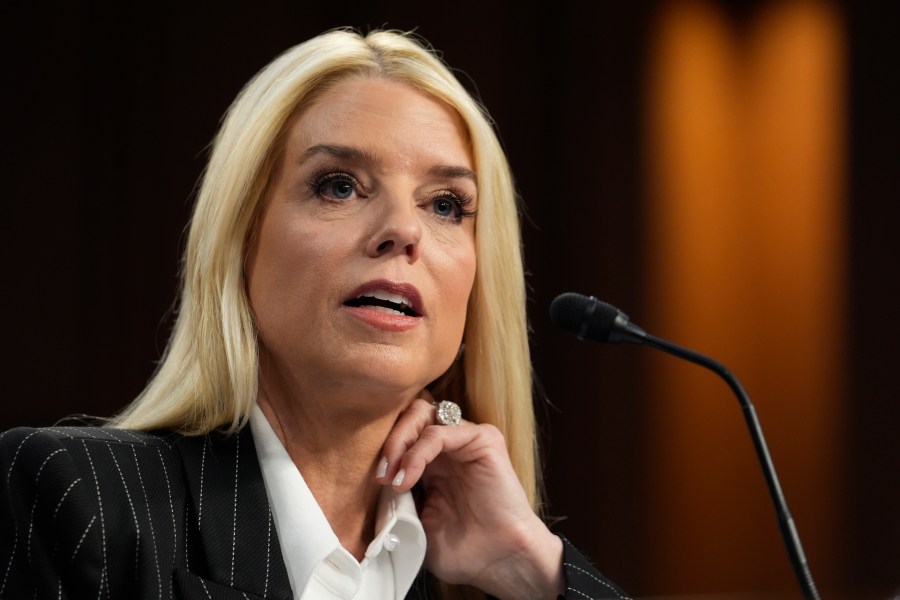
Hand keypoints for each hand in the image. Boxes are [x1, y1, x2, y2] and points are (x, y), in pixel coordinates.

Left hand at [377, 395, 563, 599]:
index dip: (382, 449)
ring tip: (392, 478)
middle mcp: (448, 446)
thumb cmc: (462, 547)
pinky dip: (417, 452)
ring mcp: (465, 440)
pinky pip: (440, 431)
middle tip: (381, 473)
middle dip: (389, 440)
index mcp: (431, 462)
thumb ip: (395, 496)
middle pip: (409, 415)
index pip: (400, 431)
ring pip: (422, 414)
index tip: (370, 481)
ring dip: (400, 443)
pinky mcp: (483, 439)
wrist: (498, 560)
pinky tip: (407, 478)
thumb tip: (373, 478)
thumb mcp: (415, 521)